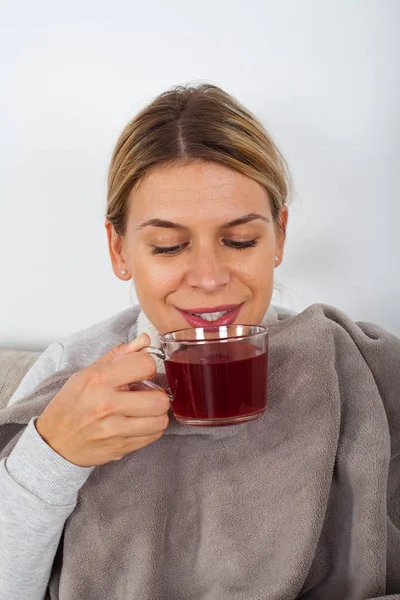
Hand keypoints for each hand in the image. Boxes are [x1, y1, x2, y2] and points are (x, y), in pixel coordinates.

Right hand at [35, 334, 169, 466]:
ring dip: (157, 414)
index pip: (145, 364)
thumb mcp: (88, 373)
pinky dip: (151, 428)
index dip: (148, 365)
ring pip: (160, 421)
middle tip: (147, 394)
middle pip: (159, 399)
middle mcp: (107, 405)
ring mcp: (114, 430)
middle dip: (158, 394)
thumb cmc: (72, 404)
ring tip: (145, 410)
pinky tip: (139, 422)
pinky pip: (153, 436)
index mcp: (98, 380)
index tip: (141, 371)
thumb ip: (119, 354)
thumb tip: (144, 340)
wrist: (53, 441)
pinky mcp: (120, 447)